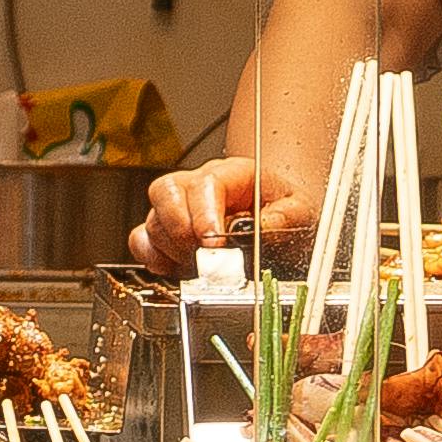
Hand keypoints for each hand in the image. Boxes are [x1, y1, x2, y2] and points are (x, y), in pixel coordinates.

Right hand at [132, 154, 298, 280]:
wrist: (280, 218)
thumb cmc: (287, 212)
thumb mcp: (300, 212)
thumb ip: (283, 218)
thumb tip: (255, 229)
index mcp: (232, 173)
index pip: (206, 184)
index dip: (205, 214)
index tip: (213, 242)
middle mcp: (198, 185)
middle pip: (168, 193)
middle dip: (183, 232)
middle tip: (206, 258)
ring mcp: (177, 207)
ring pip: (154, 220)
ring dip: (174, 249)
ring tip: (201, 265)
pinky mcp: (165, 231)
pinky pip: (140, 239)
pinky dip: (151, 257)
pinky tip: (174, 267)